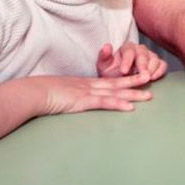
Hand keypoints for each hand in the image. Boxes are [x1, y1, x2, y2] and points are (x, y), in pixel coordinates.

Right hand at [28, 73, 153, 114]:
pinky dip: (118, 104)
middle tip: (151, 78)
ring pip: (116, 92)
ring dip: (133, 93)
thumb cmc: (41, 93)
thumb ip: (68, 95)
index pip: (108, 81)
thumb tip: (69, 99)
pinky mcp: (83, 101)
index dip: (124, 79)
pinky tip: (130, 107)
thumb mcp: (58, 92)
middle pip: (117, 83)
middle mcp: (89, 85)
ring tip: (149, 95)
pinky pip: (104, 102)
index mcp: (83, 83)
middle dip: (135, 81)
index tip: (137, 77)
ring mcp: (87, 92)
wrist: (32, 92)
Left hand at [96, 42, 167, 80]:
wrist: (119, 82)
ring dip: (151, 68)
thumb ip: (104, 56)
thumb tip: (107, 46)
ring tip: (147, 78)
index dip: (127, 61)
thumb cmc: (112, 73)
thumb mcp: (104, 66)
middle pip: (143, 54)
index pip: (128, 51)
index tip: (124, 71)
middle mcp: (140, 50)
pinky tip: (154, 77)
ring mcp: (150, 56)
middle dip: (142, 65)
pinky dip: (160, 70)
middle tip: (141, 75)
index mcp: (126, 48)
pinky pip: (162, 65)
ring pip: (154, 58)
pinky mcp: (158, 64)